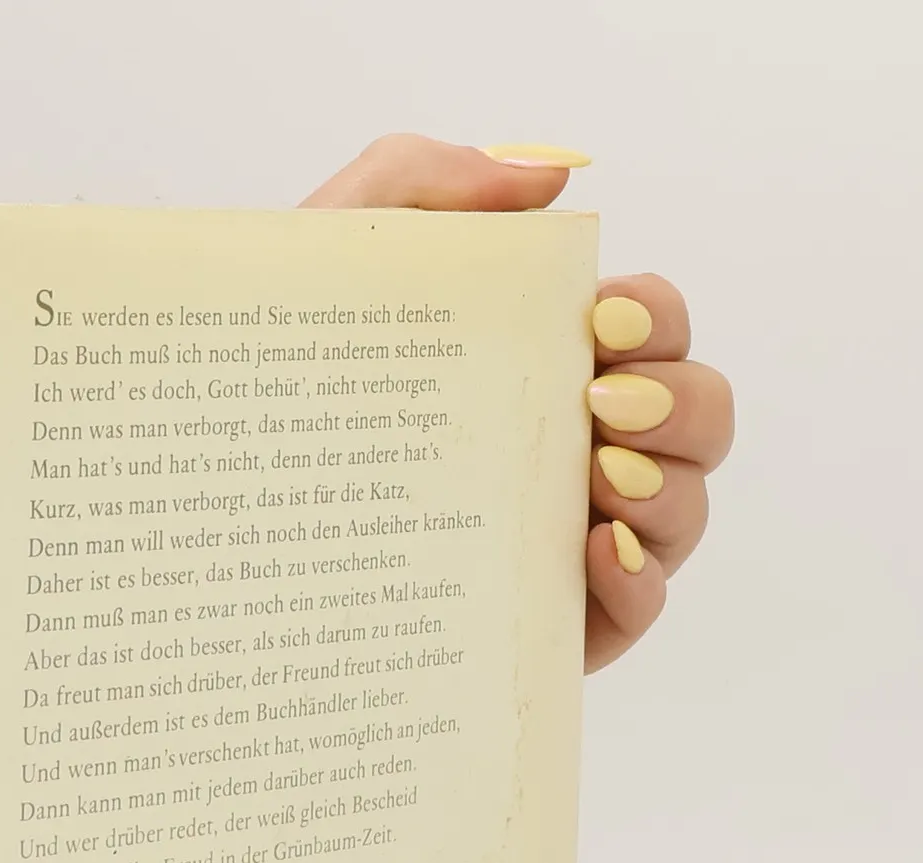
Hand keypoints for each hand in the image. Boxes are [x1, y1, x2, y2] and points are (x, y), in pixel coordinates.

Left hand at [303, 134, 734, 672]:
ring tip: (599, 479)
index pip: (655, 329)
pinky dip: (640, 579)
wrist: (220, 517)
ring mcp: (575, 540)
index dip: (657, 320)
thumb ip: (423, 181)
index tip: (600, 327)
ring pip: (687, 511)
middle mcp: (580, 446)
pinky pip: (643, 608)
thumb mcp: (330, 258)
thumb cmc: (279, 382)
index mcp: (548, 362)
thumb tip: (543, 177)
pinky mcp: (556, 624)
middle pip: (702, 416)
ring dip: (668, 488)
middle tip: (602, 404)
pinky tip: (594, 552)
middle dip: (681, 402)